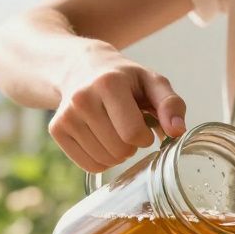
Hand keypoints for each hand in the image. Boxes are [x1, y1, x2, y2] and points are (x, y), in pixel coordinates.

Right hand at [50, 43, 186, 171]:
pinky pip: (89, 165)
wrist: (81, 68)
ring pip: (104, 160)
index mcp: (109, 83)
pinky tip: (101, 140)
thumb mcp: (152, 82)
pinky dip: (101, 160)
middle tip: (127, 128)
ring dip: (117, 154)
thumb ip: (170, 104)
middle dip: (131, 146)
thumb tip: (177, 131)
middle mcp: (83, 99)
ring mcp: (67, 115)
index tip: (144, 126)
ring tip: (114, 131)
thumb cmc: (124, 79)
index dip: (145, 137)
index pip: (132, 133)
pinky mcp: (57, 129)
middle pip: (119, 150)